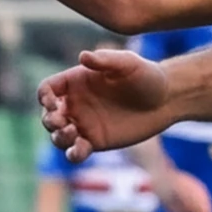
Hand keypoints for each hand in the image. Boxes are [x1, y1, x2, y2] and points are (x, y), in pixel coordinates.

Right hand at [39, 45, 183, 158]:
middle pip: (48, 115)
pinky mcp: (96, 142)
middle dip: (48, 120)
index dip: (44, 96)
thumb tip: (82, 56)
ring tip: (72, 133)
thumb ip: (105, 60)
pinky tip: (79, 151)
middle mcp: (77, 103)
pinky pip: (76, 152)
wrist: (167, 100)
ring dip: (58, 137)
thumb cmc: (147, 76)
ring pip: (58, 136)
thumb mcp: (128, 63)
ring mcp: (85, 124)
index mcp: (77, 81)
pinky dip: (72, 154)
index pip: (48, 89)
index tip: (52, 102)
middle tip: (60, 121)